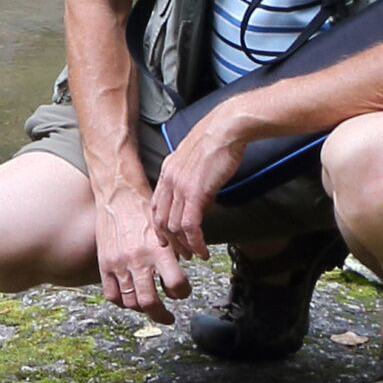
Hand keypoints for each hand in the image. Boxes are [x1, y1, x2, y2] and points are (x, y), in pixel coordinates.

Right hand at [90, 180, 184, 317]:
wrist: (118, 194)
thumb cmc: (144, 209)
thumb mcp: (165, 231)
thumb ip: (173, 256)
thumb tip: (178, 281)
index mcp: (158, 250)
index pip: (176, 285)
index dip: (183, 293)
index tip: (183, 292)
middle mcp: (138, 259)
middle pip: (150, 302)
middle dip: (162, 315)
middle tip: (168, 317)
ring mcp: (119, 263)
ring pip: (131, 302)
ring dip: (143, 309)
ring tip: (150, 306)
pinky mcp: (104, 264)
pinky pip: (112, 294)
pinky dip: (122, 302)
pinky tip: (130, 299)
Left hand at [137, 117, 251, 307]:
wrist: (227, 128)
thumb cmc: (218, 141)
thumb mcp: (196, 161)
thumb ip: (191, 181)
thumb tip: (200, 203)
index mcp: (167, 171)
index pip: (155, 206)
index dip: (159, 226)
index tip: (167, 238)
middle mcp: (169, 180)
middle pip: (161, 220)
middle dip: (170, 241)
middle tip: (181, 253)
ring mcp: (180, 187)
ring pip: (174, 227)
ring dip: (184, 245)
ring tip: (194, 254)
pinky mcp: (195, 192)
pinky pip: (190, 226)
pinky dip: (195, 242)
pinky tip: (202, 250)